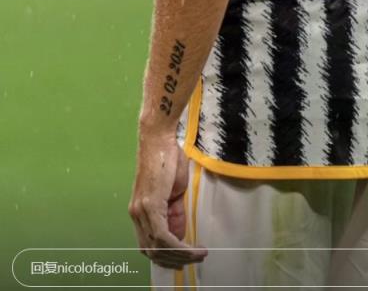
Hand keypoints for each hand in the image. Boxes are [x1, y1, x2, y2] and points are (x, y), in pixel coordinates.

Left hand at [129, 131, 207, 269]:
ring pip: (158, 247)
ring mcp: (141, 210)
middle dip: (174, 261)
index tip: (184, 258)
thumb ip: (174, 212)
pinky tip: (193, 248)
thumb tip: (179, 234)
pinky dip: (180, 246)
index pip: (149, 244)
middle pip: (152, 250)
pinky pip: (163, 236)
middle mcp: (136, 213)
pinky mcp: (150, 205)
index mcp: (139, 210)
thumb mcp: (173, 190)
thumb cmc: (167, 158)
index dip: (166, 255)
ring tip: (199, 255)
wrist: (159, 137)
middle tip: (194, 261)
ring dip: (180, 256)